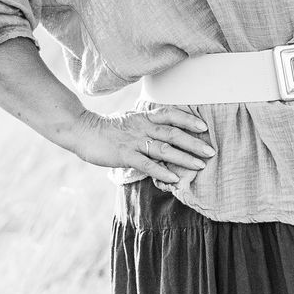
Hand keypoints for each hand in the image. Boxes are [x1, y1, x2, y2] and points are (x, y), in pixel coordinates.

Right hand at [65, 106, 215, 191]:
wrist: (82, 131)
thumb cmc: (108, 128)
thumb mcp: (131, 119)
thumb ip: (148, 123)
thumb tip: (165, 128)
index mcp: (145, 117)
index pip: (172, 115)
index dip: (189, 119)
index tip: (205, 127)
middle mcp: (143, 127)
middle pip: (174, 133)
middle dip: (194, 142)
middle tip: (211, 151)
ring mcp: (134, 141)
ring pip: (164, 149)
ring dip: (184, 157)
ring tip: (200, 165)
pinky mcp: (125, 155)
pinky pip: (147, 164)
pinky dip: (162, 171)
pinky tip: (174, 178)